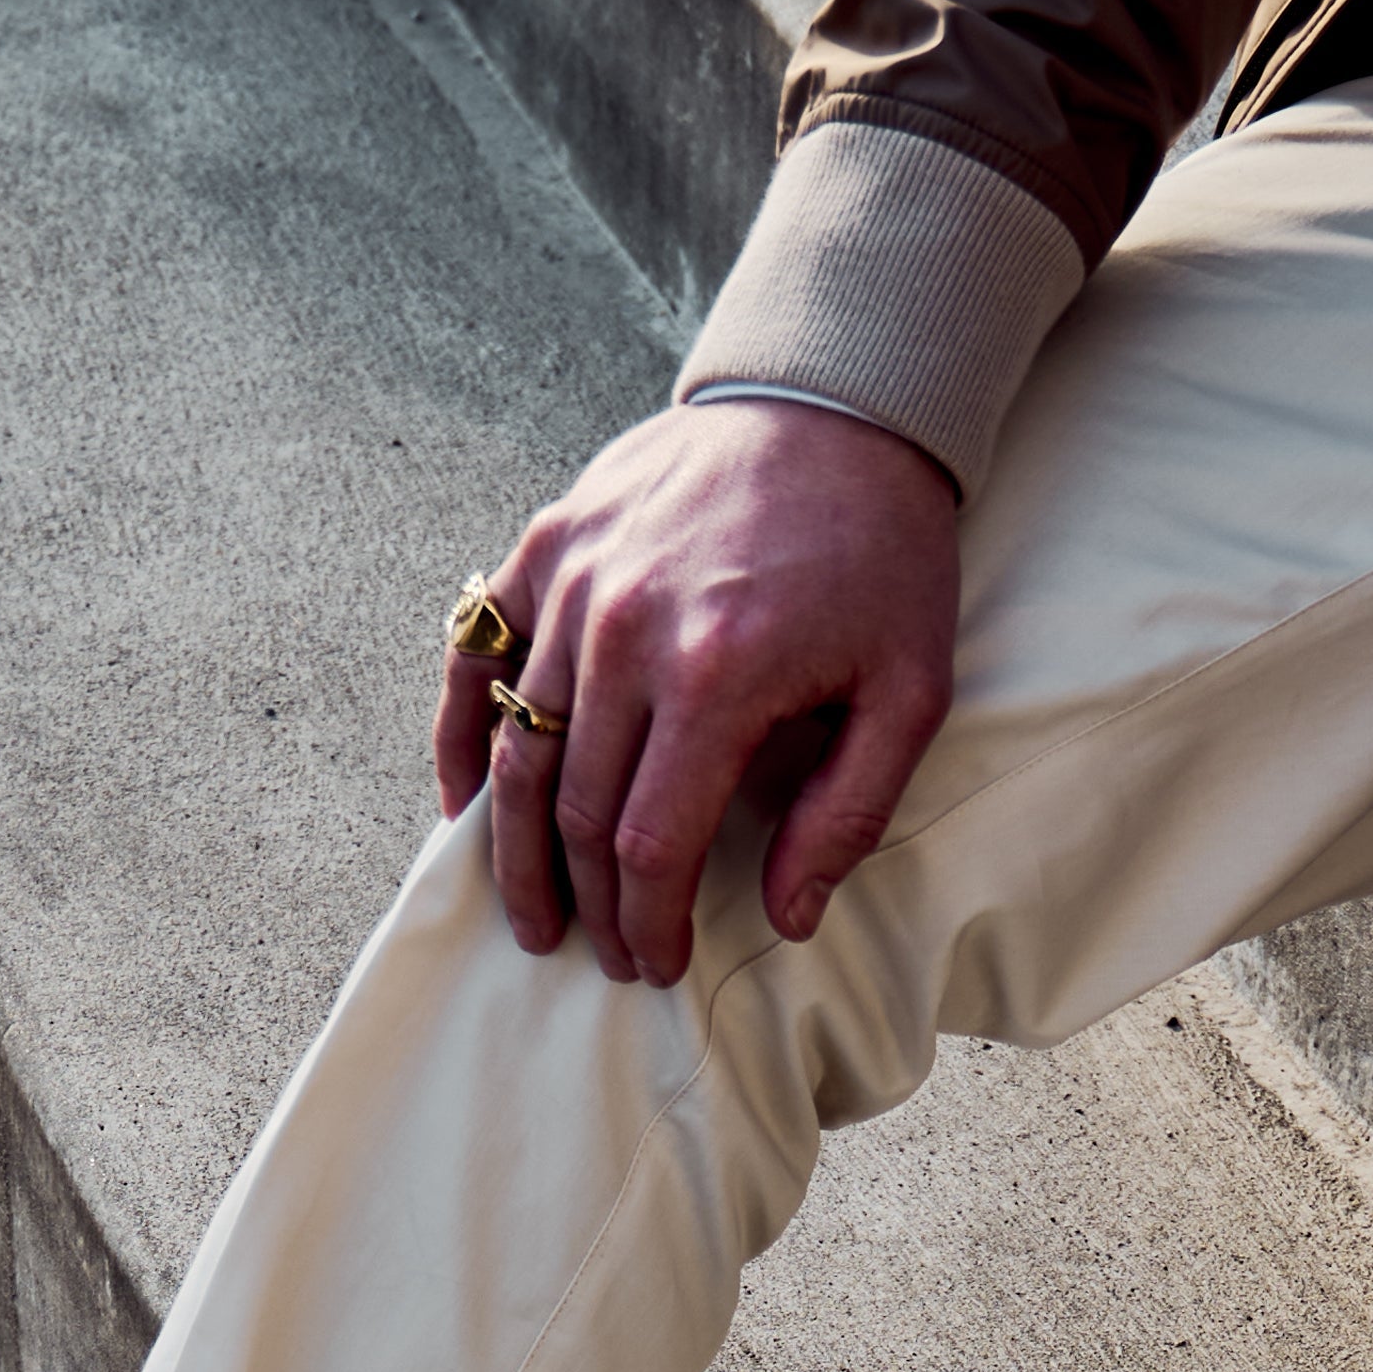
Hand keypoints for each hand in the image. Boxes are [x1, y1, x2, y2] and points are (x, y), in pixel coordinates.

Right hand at [437, 395, 958, 986]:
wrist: (839, 406)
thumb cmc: (881, 552)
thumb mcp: (910, 692)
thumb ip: (849, 814)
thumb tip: (788, 918)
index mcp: (717, 677)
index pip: (651, 845)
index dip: (647, 925)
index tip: (656, 965)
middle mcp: (627, 631)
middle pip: (577, 811)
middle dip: (588, 903)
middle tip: (604, 953)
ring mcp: (577, 583)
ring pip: (519, 748)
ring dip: (516, 847)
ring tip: (533, 911)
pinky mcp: (550, 543)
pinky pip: (476, 654)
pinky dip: (462, 736)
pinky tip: (464, 805)